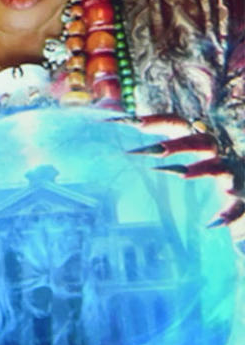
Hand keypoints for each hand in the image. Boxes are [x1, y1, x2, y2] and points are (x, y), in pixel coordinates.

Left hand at [129, 114, 243, 227]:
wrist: (243, 200)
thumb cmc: (204, 180)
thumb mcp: (180, 161)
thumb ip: (154, 150)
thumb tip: (112, 126)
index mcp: (198, 143)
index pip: (179, 125)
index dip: (159, 120)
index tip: (134, 122)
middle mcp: (218, 156)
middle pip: (201, 142)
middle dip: (179, 144)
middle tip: (156, 151)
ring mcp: (232, 177)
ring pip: (221, 169)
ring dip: (203, 170)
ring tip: (184, 175)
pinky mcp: (242, 202)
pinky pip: (237, 208)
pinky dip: (227, 215)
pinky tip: (212, 224)